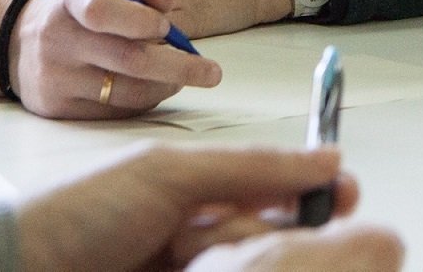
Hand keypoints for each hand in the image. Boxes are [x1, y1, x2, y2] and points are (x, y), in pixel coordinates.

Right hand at [11, 0, 225, 119]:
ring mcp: (55, 78)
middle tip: (211, 72)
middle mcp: (57, 40)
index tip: (167, 25)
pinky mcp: (58, 109)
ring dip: (165, 85)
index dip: (138, 19)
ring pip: (125, 91)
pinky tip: (152, 88)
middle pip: (126, 59)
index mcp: (70, 1)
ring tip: (182, 77)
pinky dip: (143, 100)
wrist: (23, 44)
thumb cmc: (81, 10)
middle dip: (177, 66)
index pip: (101, 11)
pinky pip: (114, 111)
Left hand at [15, 144, 400, 271]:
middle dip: (258, 233)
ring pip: (248, 266)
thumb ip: (250, 169)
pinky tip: (188, 268)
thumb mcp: (168, 176)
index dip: (312, 196)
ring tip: (175, 260)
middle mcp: (197, 240)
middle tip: (206, 241)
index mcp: (197, 195)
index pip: (275, 194)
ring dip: (225, 257)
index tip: (344, 196)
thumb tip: (327, 161)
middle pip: (268, 237)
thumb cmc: (78, 217)